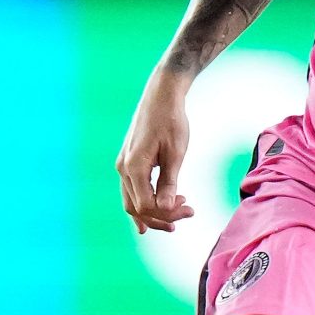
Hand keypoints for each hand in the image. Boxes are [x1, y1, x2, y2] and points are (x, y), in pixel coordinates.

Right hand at [116, 74, 194, 234]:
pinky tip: (153, 214)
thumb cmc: (171, 121)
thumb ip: (169, 182)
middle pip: (136, 208)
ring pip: (131, 202)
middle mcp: (123, 168)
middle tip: (188, 214)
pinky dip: (143, 203)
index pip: (147, 206)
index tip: (190, 208)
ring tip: (175, 219)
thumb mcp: (176, 152)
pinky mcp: (128, 161)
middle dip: (161, 217)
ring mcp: (123, 165)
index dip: (168, 213)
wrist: (161, 95)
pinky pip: (131, 190)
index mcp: (134, 167)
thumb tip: (165, 209)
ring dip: (152, 213)